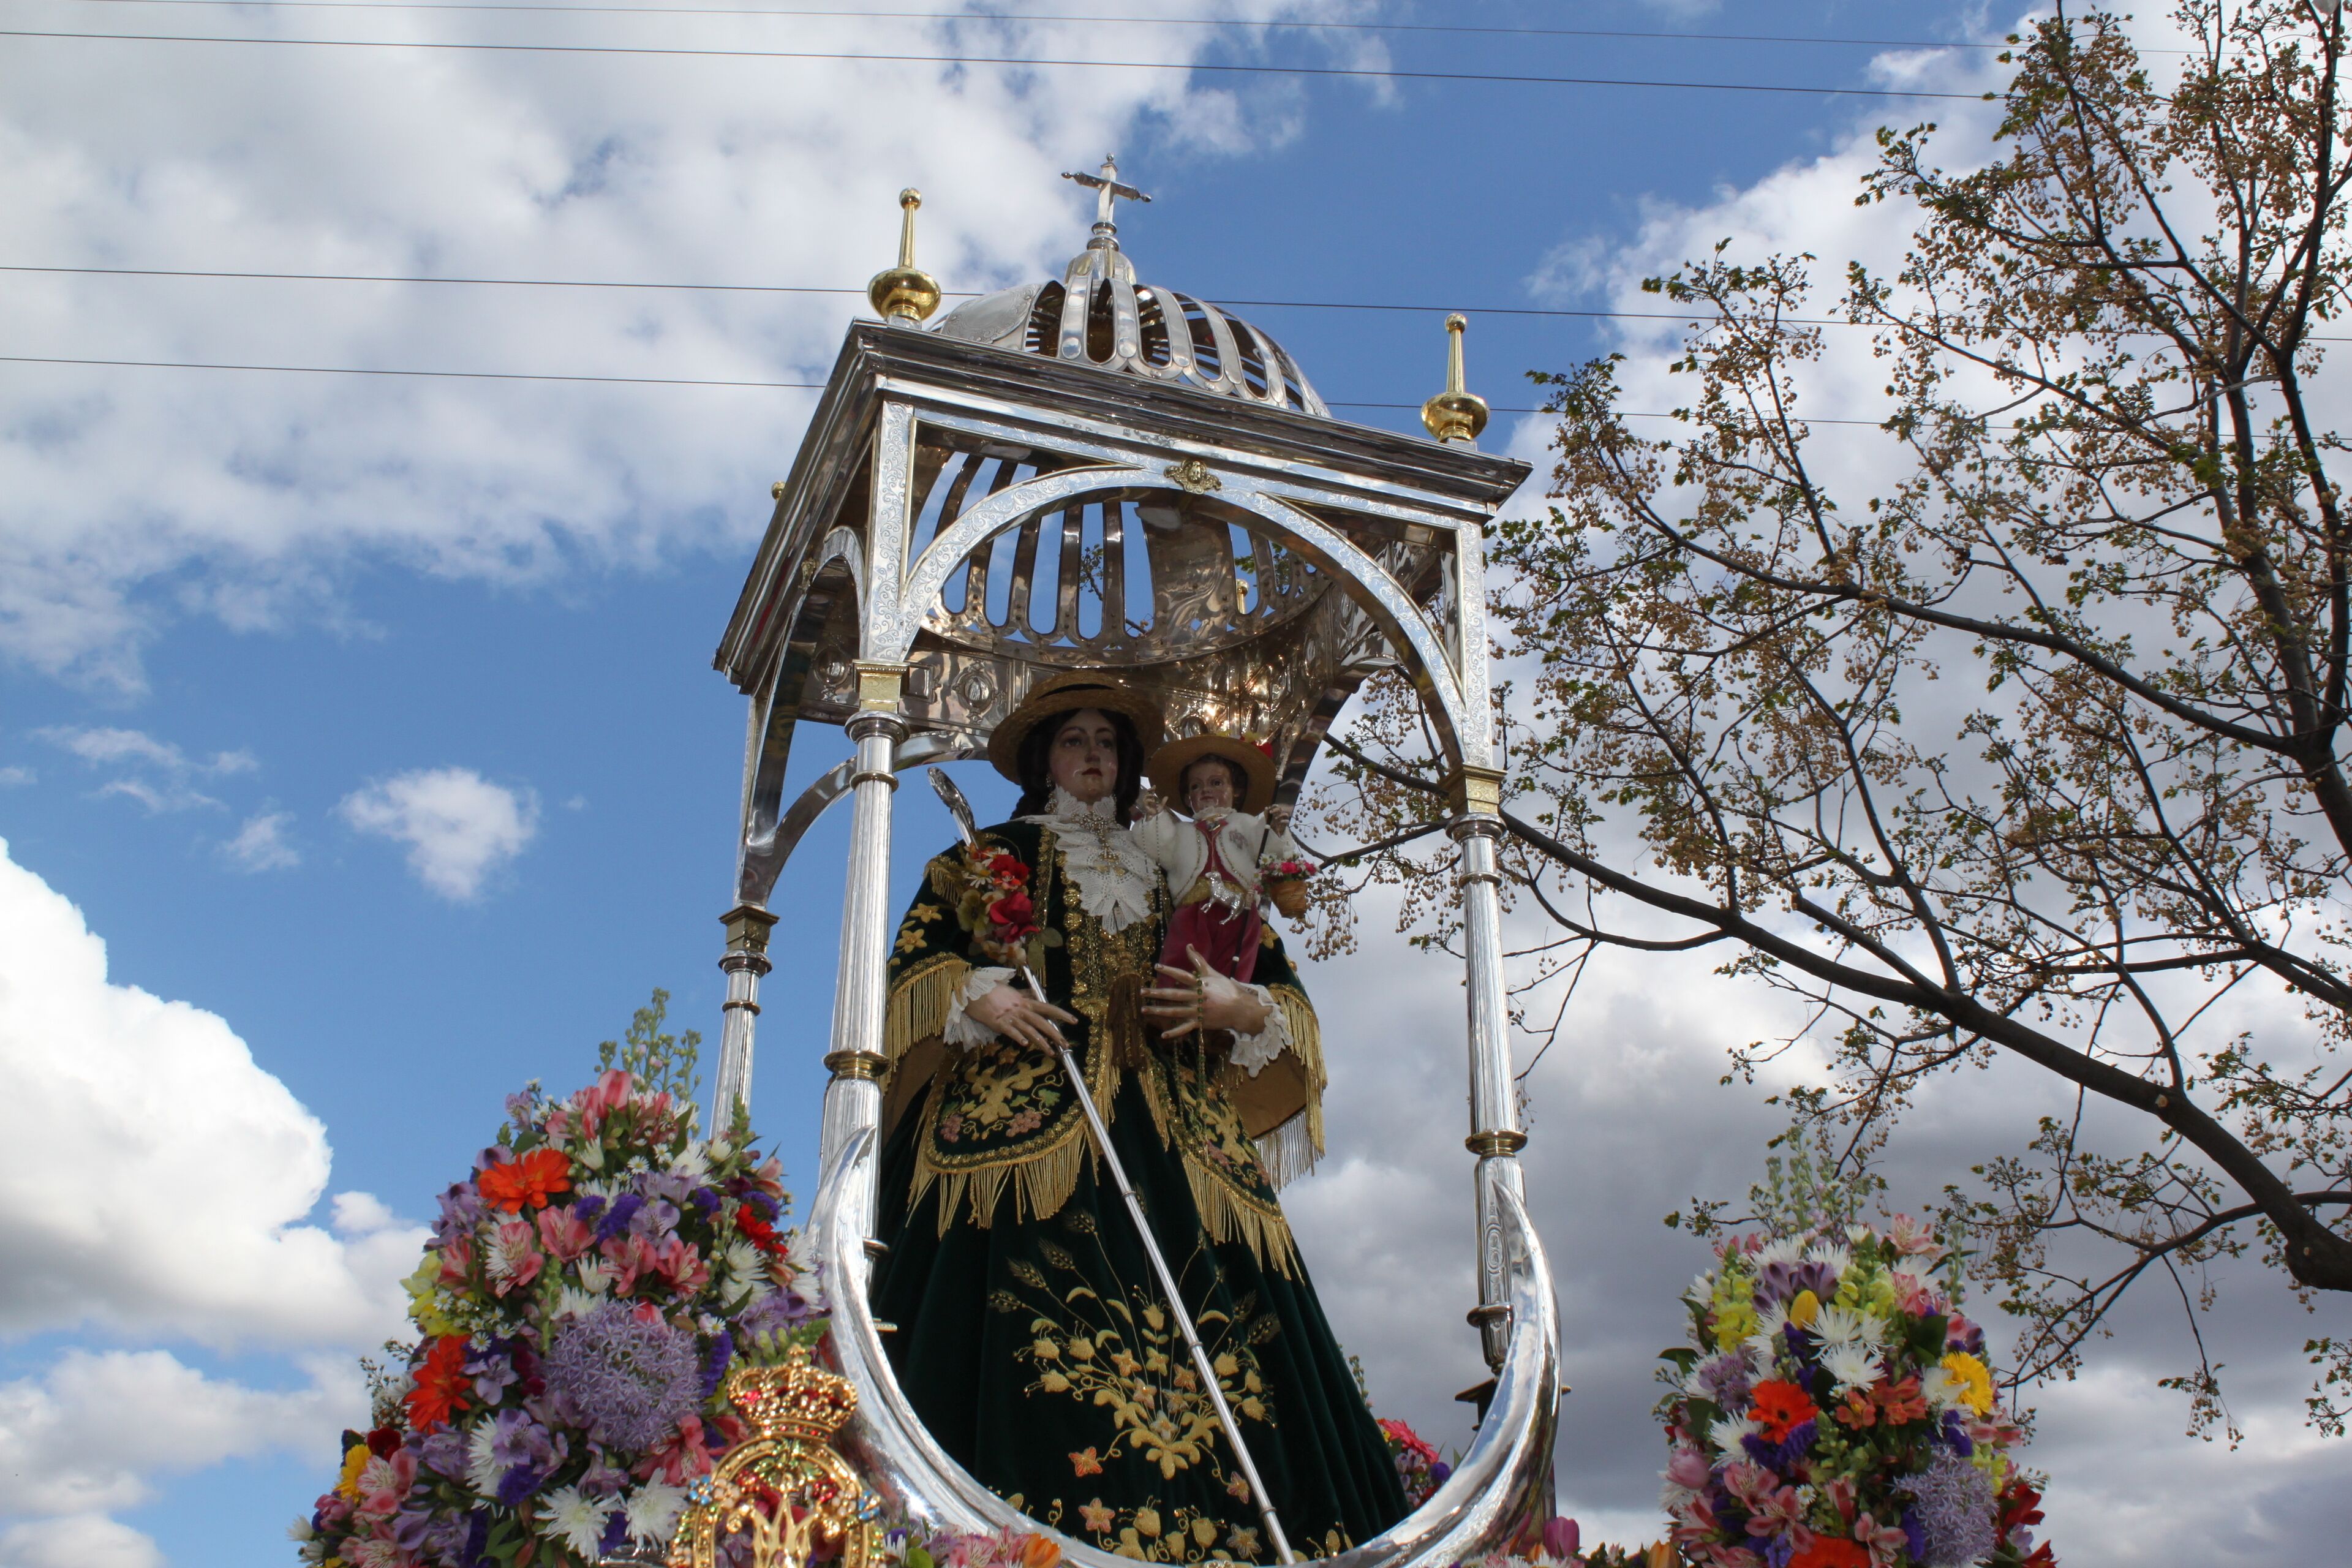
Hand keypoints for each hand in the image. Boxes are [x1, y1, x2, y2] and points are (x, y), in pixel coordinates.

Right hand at [965, 983, 1079, 1050]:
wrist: (972, 989)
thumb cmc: (991, 990)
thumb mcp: (1011, 990)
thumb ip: (1025, 994)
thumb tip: (1039, 992)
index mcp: (1024, 1001)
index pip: (1047, 1008)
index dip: (1062, 1014)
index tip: (1074, 1020)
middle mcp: (1020, 1009)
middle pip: (1042, 1022)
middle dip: (1056, 1034)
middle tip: (1066, 1044)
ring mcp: (1010, 1016)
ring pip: (1030, 1030)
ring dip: (1041, 1042)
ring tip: (1051, 1052)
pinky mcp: (998, 1023)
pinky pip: (1011, 1031)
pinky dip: (1019, 1037)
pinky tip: (1025, 1045)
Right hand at [1132, 788, 1163, 817]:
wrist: (1154, 817)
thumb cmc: (1157, 812)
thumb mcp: (1161, 806)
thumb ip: (1163, 801)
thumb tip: (1167, 796)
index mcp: (1152, 799)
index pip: (1151, 792)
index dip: (1152, 789)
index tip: (1154, 786)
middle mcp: (1148, 800)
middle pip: (1147, 793)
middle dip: (1150, 790)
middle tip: (1153, 789)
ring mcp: (1146, 803)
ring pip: (1145, 796)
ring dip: (1149, 795)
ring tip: (1152, 795)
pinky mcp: (1145, 806)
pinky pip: (1145, 801)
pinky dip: (1149, 800)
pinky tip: (1152, 800)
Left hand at [1141, 947, 1269, 1038]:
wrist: (1241, 1009)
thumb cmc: (1227, 989)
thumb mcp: (1213, 973)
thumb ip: (1198, 960)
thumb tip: (1188, 945)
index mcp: (1201, 984)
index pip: (1182, 976)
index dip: (1170, 970)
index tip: (1156, 966)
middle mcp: (1197, 997)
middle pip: (1174, 995)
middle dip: (1157, 994)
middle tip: (1142, 992)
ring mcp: (1198, 1011)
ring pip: (1175, 1011)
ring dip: (1159, 1011)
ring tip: (1144, 1010)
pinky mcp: (1200, 1023)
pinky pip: (1185, 1028)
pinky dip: (1175, 1032)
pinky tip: (1163, 1035)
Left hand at [1263, 804, 1291, 829]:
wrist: (1274, 831)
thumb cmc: (1272, 823)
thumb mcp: (1267, 819)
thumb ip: (1266, 813)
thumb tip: (1266, 807)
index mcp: (1277, 812)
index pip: (1277, 807)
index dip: (1274, 806)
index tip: (1270, 807)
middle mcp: (1281, 814)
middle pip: (1281, 809)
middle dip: (1275, 810)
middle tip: (1270, 812)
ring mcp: (1284, 818)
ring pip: (1286, 814)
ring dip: (1280, 815)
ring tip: (1275, 818)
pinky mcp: (1286, 823)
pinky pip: (1287, 821)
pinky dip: (1284, 821)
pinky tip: (1280, 822)